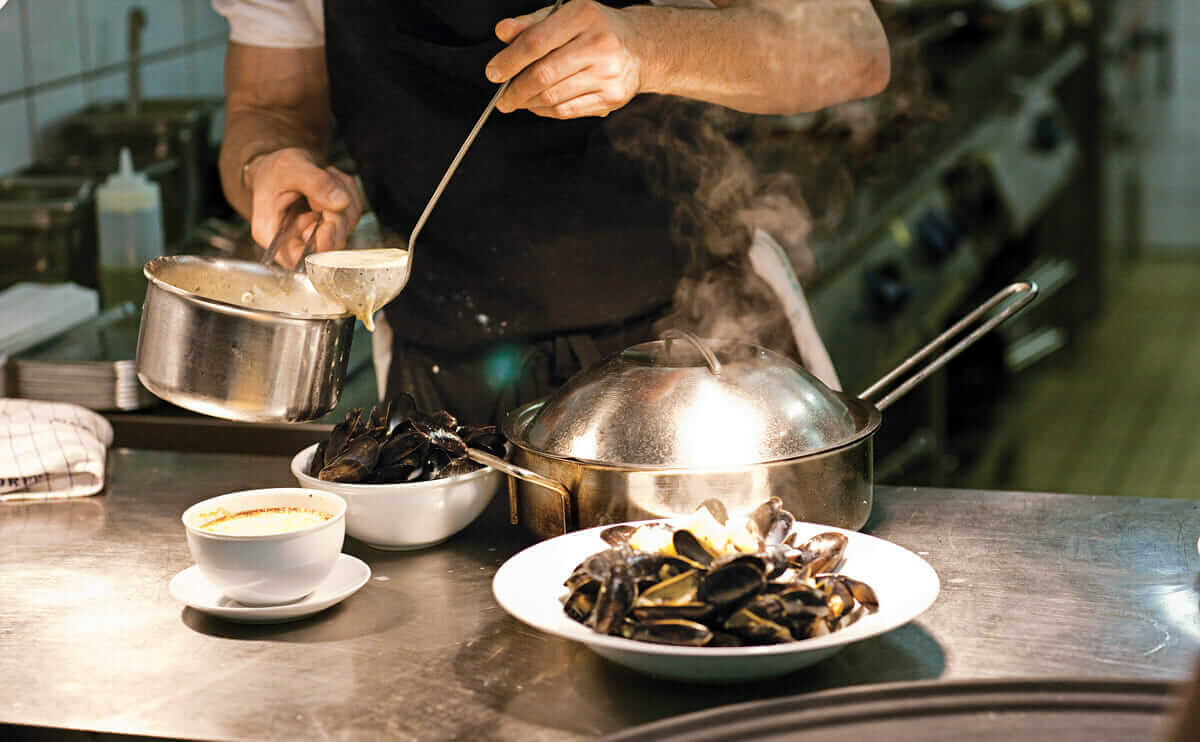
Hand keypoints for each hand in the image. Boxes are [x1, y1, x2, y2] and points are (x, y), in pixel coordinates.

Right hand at [243, 148, 365, 267]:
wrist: (280, 165)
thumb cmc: (275, 169)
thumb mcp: (290, 168)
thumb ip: (315, 183)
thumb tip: (341, 202)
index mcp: (271, 233)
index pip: (298, 259)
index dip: (319, 247)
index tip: (328, 225)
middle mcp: (294, 240)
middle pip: (328, 245)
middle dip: (336, 214)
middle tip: (328, 189)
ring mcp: (315, 234)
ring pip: (345, 228)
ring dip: (344, 199)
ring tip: (326, 177)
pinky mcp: (331, 226)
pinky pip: (351, 214)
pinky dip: (348, 194)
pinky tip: (332, 181)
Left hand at [486, 0, 644, 118]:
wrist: (640, 47)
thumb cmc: (594, 28)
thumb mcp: (564, 15)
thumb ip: (531, 24)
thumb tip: (502, 32)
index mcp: (584, 15)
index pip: (536, 42)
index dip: (509, 60)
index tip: (493, 73)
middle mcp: (600, 44)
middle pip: (544, 74)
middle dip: (515, 89)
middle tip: (502, 97)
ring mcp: (608, 74)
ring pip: (553, 97)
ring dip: (528, 102)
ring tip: (517, 100)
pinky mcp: (612, 97)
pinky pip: (567, 111)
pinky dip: (545, 111)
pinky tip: (537, 104)